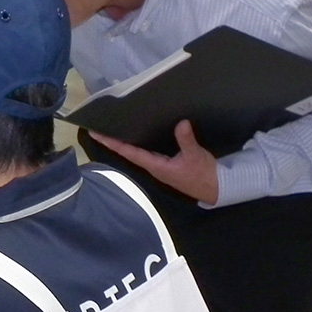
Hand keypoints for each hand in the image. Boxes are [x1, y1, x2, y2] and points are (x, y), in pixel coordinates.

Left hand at [89, 120, 219, 204]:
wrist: (215, 188)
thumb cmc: (203, 174)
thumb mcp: (196, 155)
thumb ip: (186, 140)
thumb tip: (181, 123)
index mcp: (156, 165)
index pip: (129, 152)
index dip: (113, 143)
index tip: (98, 135)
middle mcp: (152, 166)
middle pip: (127, 152)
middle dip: (112, 141)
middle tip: (97, 129)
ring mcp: (158, 165)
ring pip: (135, 152)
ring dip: (122, 143)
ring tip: (109, 130)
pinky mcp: (165, 164)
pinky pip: (145, 152)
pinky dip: (136, 143)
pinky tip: (134, 135)